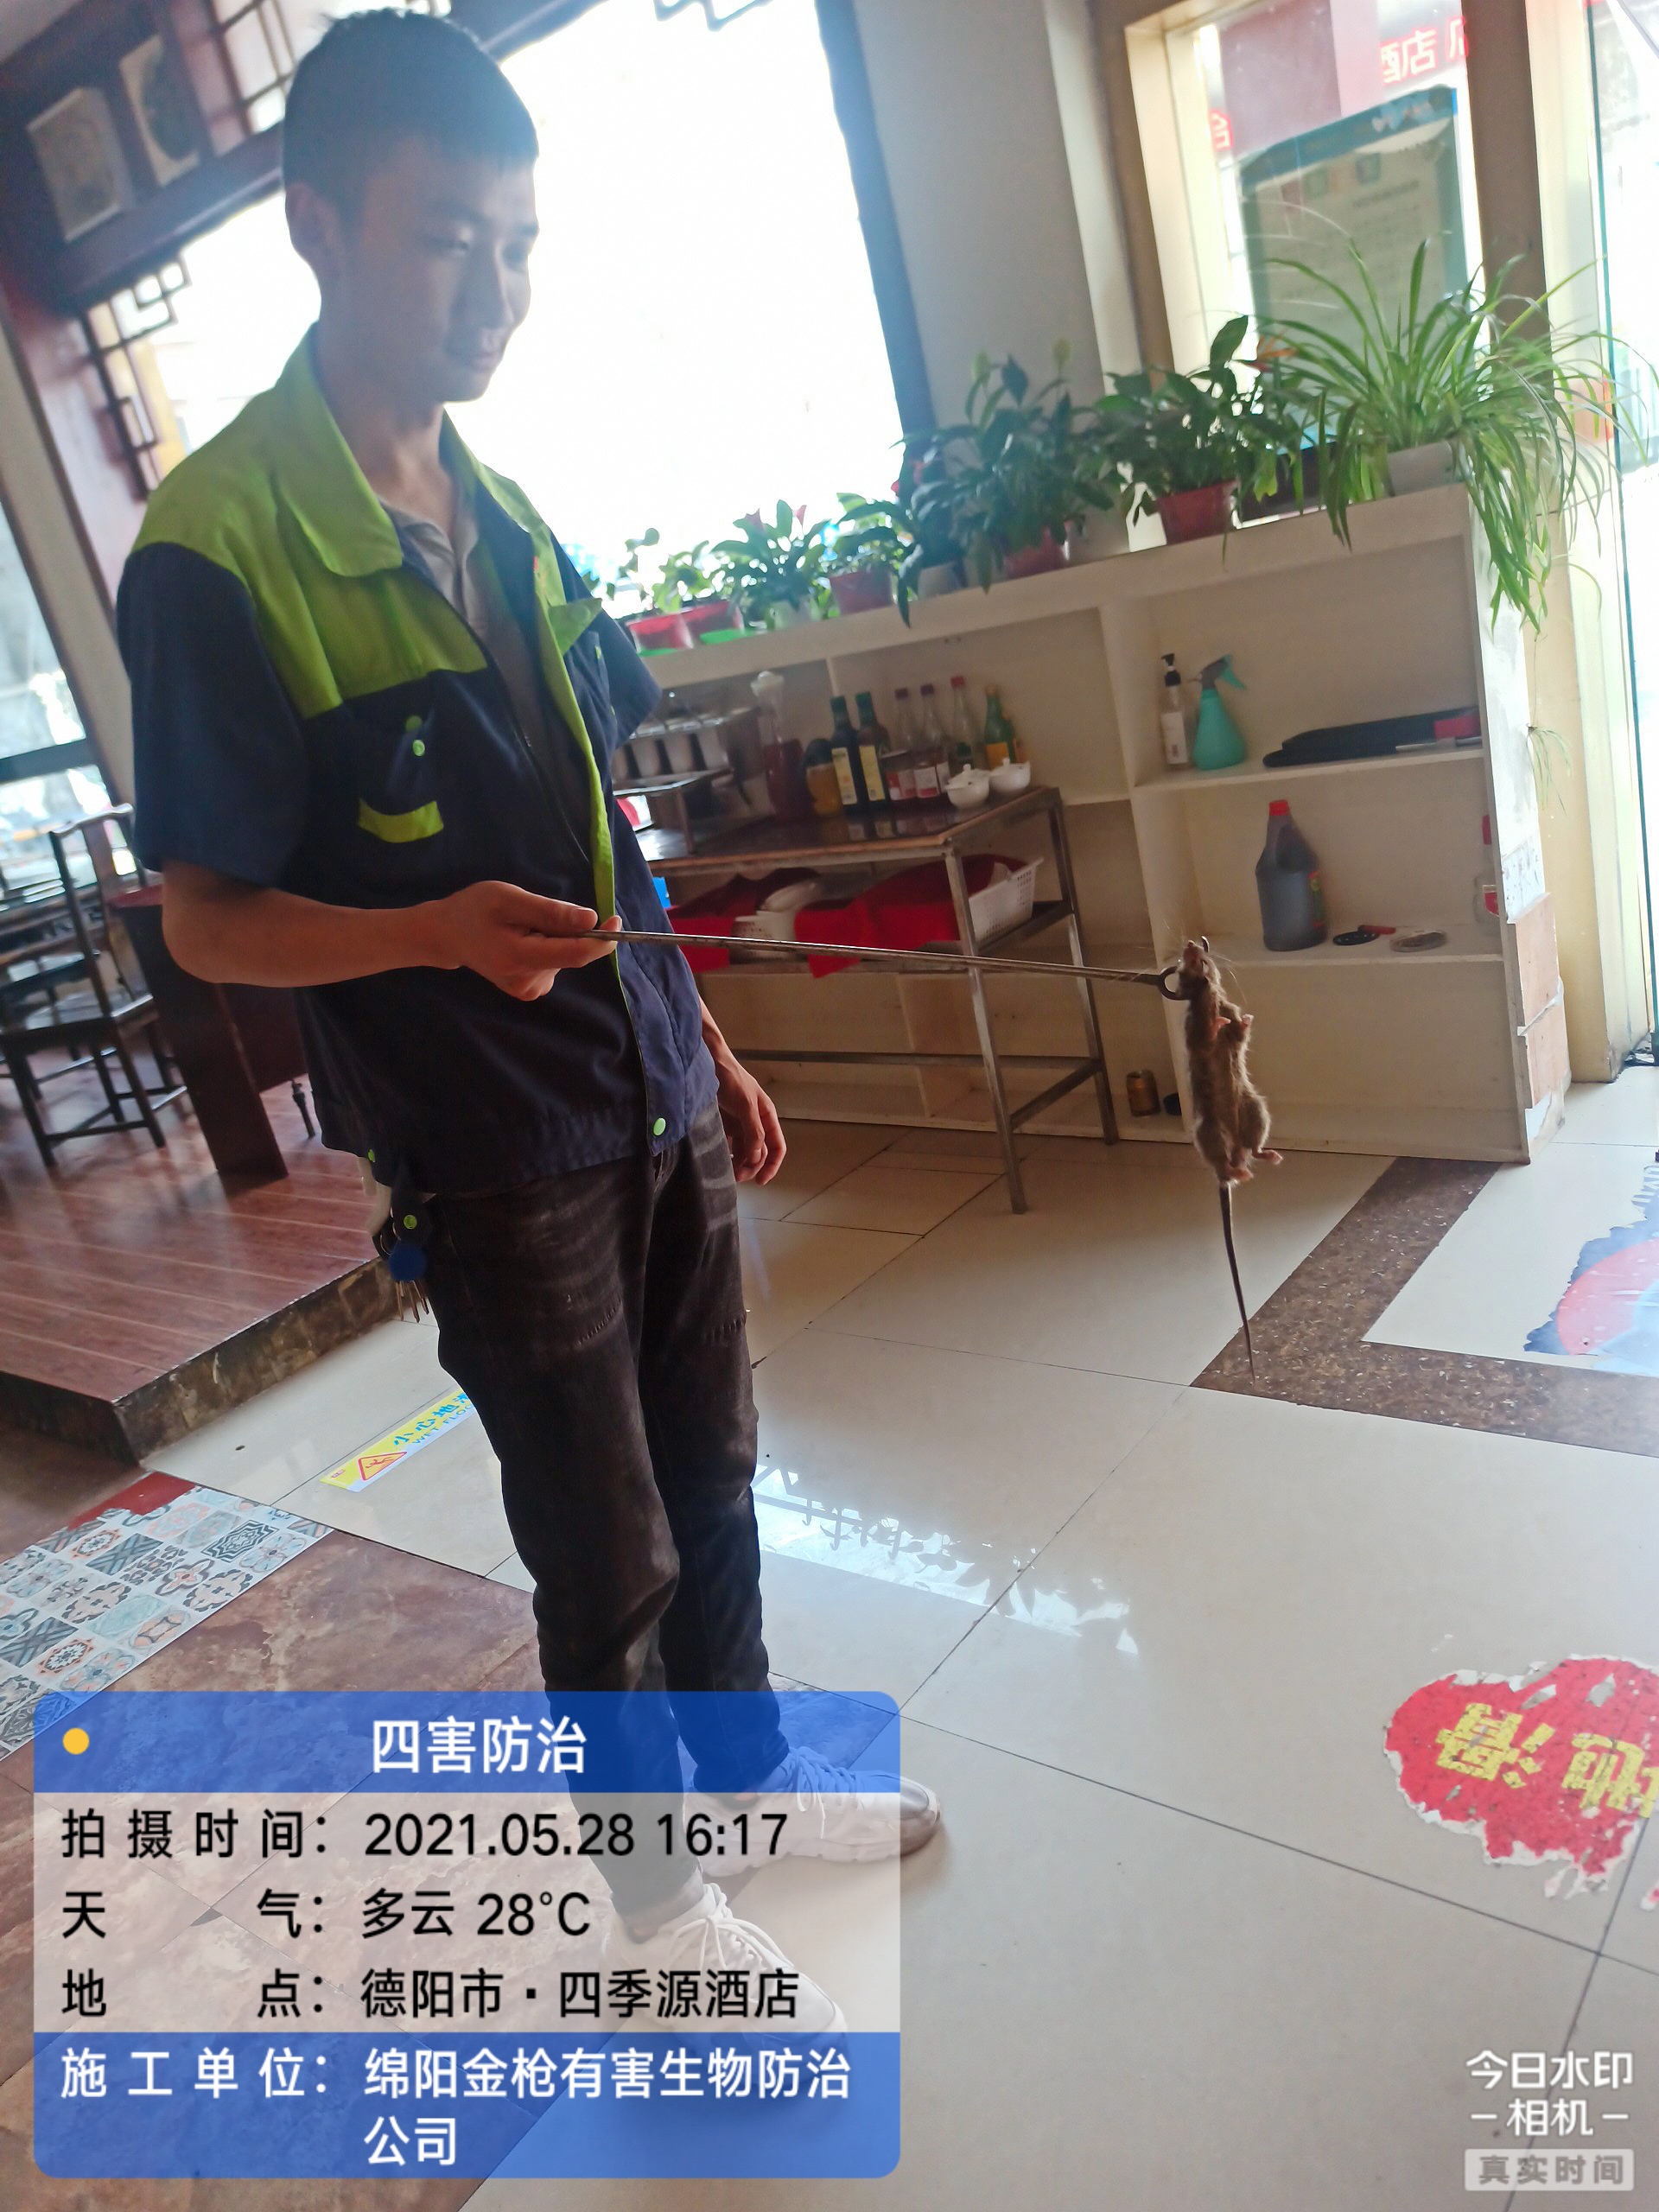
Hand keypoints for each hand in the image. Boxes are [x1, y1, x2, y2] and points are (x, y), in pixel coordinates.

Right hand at [420, 881, 618, 1000]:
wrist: (446, 934)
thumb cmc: (474, 910)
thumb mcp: (509, 900)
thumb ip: (550, 912)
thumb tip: (591, 920)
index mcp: (521, 959)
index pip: (576, 955)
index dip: (601, 939)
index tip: (614, 920)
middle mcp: (528, 982)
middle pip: (570, 954)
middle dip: (566, 930)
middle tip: (533, 913)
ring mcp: (528, 989)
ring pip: (562, 957)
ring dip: (553, 937)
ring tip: (520, 926)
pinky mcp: (528, 989)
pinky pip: (553, 963)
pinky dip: (547, 947)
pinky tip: (521, 939)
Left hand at [712, 1043, 785, 1184]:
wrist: (708, 1063)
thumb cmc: (731, 1079)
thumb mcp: (745, 1103)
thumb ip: (753, 1130)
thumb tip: (756, 1157)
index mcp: (766, 1116)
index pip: (776, 1146)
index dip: (772, 1165)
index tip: (761, 1181)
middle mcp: (755, 1123)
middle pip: (759, 1153)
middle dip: (751, 1167)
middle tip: (737, 1177)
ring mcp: (739, 1125)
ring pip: (744, 1152)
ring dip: (739, 1164)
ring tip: (727, 1172)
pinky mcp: (724, 1125)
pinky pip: (729, 1145)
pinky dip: (727, 1155)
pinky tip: (720, 1161)